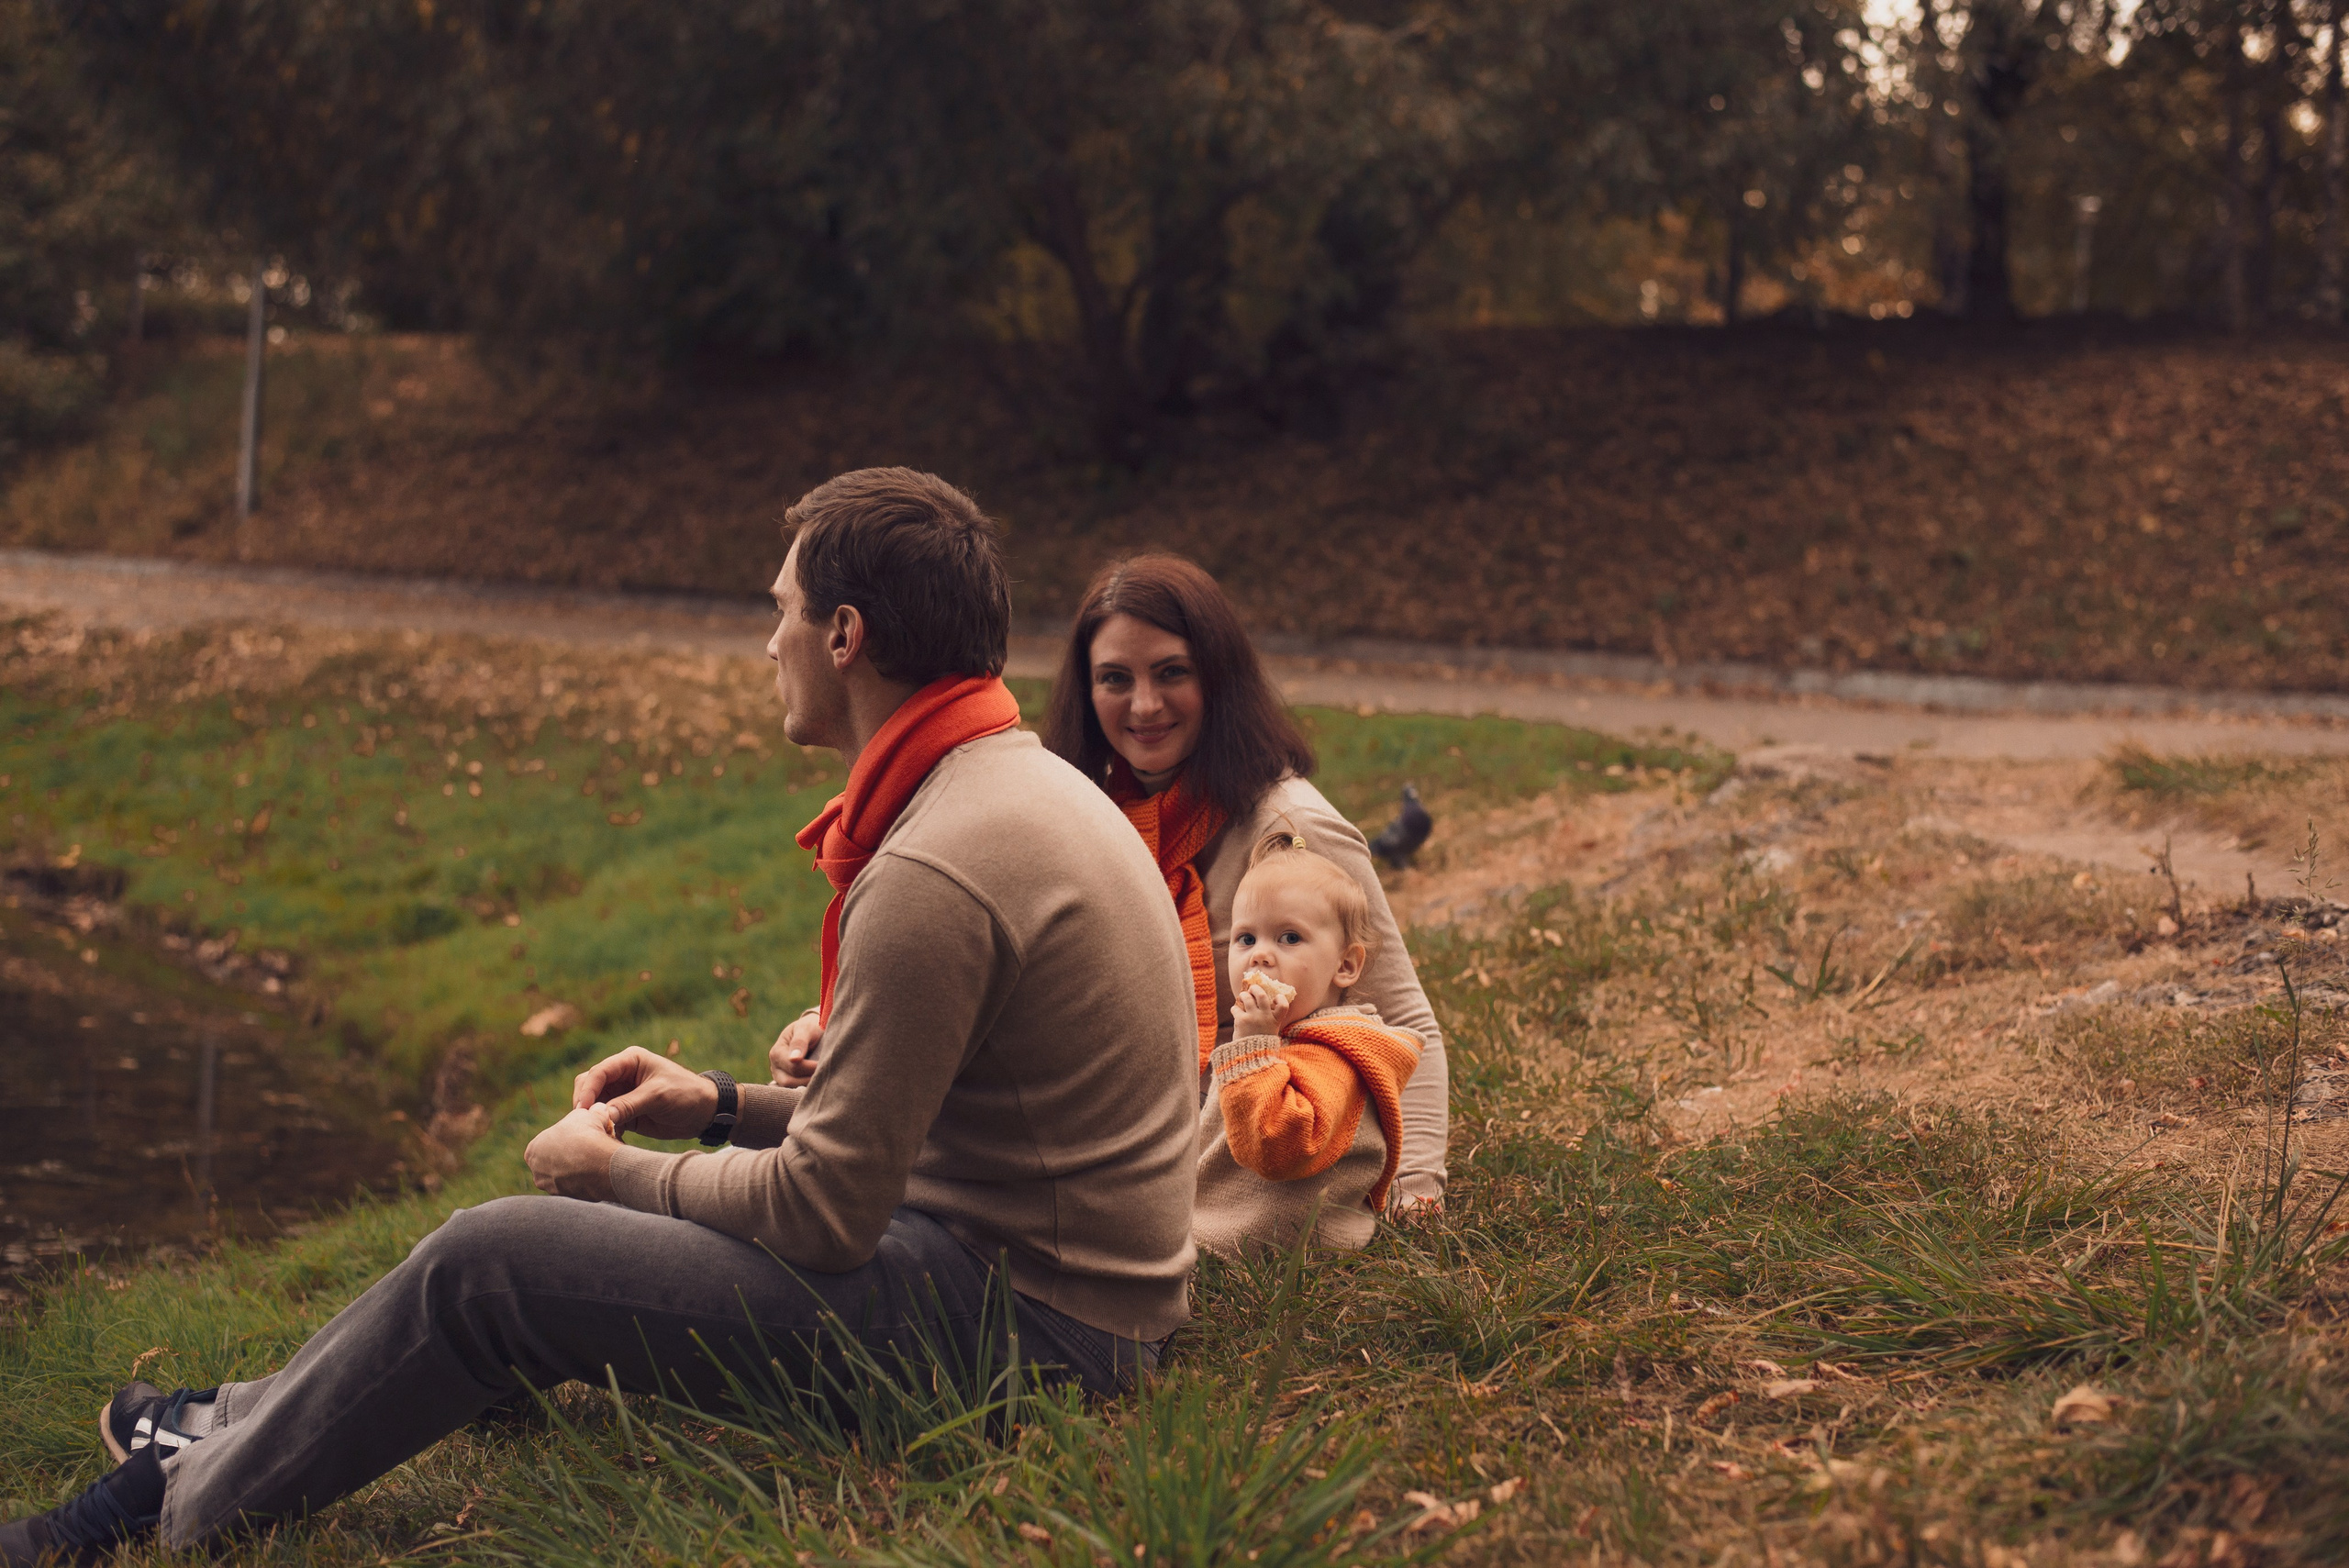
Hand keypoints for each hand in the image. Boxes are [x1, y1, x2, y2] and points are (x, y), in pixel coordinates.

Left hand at [524, 1106, 621, 1199]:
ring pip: (566, 1175)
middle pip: (556, 1160)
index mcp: (532, 1150)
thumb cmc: (586, 1135)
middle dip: (570, 1155)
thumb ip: (587, 1113)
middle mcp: (537, 1172)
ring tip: (597, 1159)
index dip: (567, 1136)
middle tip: (589, 1147)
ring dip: (578, 1169)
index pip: (549, 1141)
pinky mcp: (568, 1199)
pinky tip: (599, 1171)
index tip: (581, 1134)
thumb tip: (598, 1109)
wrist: (599, 1163)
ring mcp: (551, 1188)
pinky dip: (587, 1180)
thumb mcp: (585, 1115)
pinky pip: (578, 1186)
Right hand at [571, 1046, 719, 1139]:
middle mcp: (622, 1075)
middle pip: (591, 1086)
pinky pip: (606, 1119)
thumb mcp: (658, 1096)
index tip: (583, 1110)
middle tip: (585, 1123)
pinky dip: (603, 1128)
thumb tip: (603, 1115)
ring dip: (593, 1117)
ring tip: (595, 1133)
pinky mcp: (626, 1113)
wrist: (705, 1113)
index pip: (600, 1072)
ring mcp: (622, 1094)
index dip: (588, 1090)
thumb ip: (630, 1104)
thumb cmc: (686, 1094)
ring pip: (596, 1104)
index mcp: (630, 1061)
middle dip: (585, 1103)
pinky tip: (607, 1139)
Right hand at [769, 1009, 822, 1086]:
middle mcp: (776, 1067)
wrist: (812, 1030)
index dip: (810, 1068)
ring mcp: (781, 1077)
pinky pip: (796, 1091)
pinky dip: (807, 1089)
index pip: (793, 1067)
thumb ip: (800, 1041)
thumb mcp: (805, 1028)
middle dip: (810, 1079)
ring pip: (792, 1089)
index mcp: (777, 1053)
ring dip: (809, 1086)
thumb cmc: (809, 1027)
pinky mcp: (789, 1083)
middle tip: (827, 1074)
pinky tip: (819, 1085)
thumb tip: (794, 1059)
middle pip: (790, 1081)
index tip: (824, 1065)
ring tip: (824, 1079)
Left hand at [1230, 974, 1281, 1037]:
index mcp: (1275, 1020)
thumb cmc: (1261, 1043)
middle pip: (1262, 995)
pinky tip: (1236, 1012)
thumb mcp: (1270, 1031)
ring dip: (1243, 995)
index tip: (1276, 997)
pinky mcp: (1241, 1020)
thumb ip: (1268, 1019)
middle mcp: (1265, 1017)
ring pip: (1247, 997)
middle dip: (1256, 988)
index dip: (1280, 998)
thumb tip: (1259, 1003)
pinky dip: (1235, 1009)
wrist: (1251, 1056)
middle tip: (1252, 988)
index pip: (1284, 1005)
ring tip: (1243, 996)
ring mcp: (1253, 1017)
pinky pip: (1236, 1008)